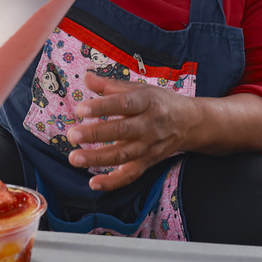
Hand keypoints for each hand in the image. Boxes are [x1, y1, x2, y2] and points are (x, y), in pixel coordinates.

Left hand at [66, 72, 197, 192]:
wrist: (189, 122)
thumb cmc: (158, 102)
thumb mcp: (139, 88)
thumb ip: (110, 85)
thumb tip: (86, 77)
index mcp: (146, 102)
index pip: (123, 104)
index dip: (102, 107)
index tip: (80, 110)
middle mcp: (149, 125)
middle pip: (121, 131)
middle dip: (95, 134)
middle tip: (72, 135)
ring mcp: (149, 146)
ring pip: (123, 155)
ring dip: (98, 159)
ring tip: (75, 158)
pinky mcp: (148, 162)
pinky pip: (131, 175)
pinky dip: (113, 182)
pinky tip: (94, 183)